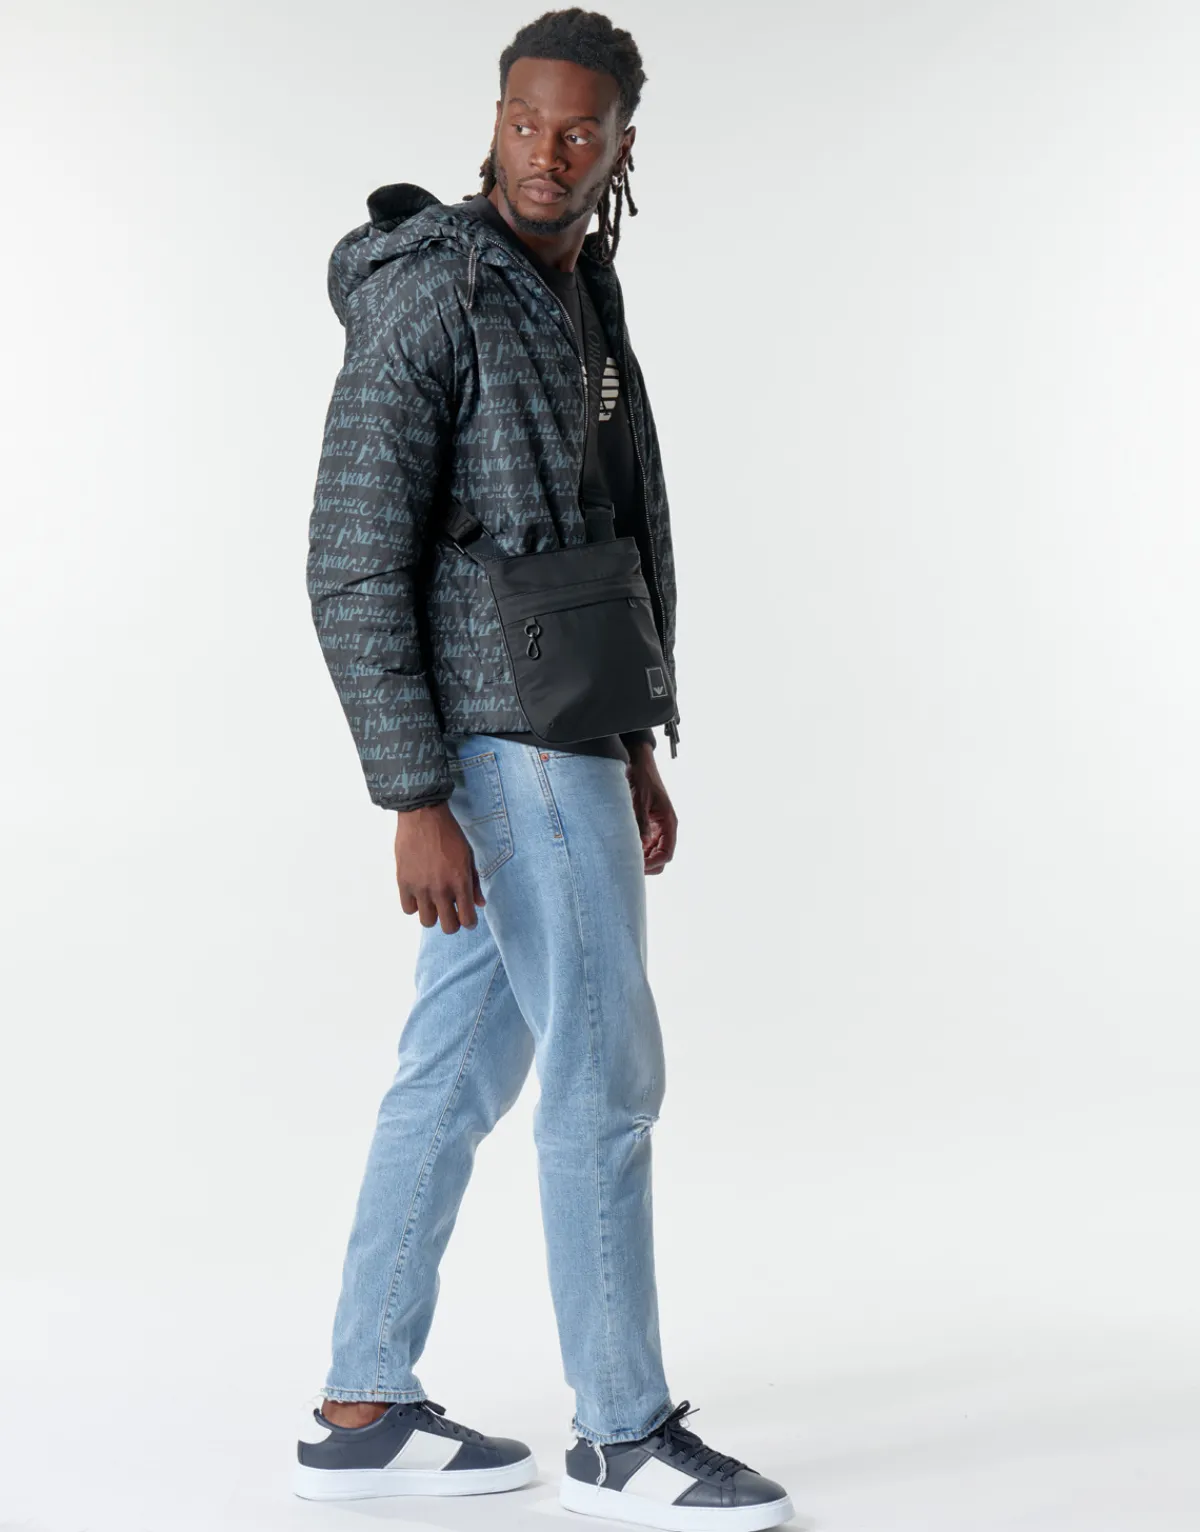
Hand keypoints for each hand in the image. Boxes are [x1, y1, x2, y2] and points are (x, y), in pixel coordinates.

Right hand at [394, 801, 484, 932]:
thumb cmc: (450, 834)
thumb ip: (475, 882)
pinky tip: (419, 894)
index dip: (469, 922)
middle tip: (451, 912)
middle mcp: (441, 889)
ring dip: (432, 914)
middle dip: (452, 923)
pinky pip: (408, 909)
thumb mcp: (469, 856)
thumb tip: (480, 904)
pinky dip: (414, 905)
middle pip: (448, 927)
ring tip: (433, 902)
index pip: (467, 920)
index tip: (467, 917)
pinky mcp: (404, 882)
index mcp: (460, 882)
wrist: (423, 816)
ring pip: (427, 921)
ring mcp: (421, 888)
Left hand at [625, 743, 677, 874]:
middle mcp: (665, 828)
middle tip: (629, 867)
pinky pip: (645, 844)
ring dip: (642, 858)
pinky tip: (624, 850)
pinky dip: (637, 850)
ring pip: (652, 853)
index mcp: (668, 822)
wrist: (637, 763)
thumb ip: (642, 823)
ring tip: (624, 859)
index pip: (666, 853)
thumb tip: (641, 845)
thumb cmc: (642, 778)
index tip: (638, 867)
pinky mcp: (648, 824)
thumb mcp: (640, 800)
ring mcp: (656, 827)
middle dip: (648, 865)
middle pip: (661, 857)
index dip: (653, 864)